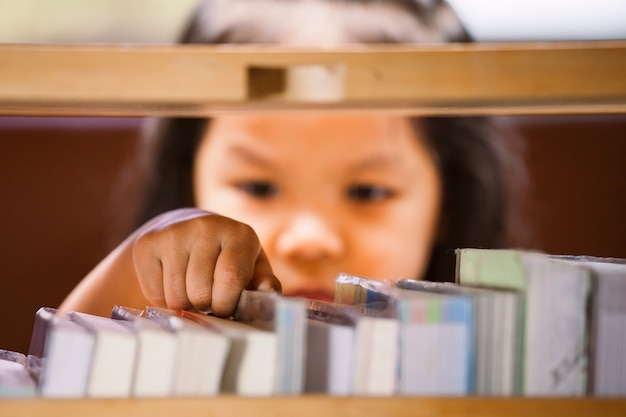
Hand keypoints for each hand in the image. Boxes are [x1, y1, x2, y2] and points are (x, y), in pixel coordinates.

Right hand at [132, 208, 280, 316]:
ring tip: (192, 292)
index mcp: (239, 234)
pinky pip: (155, 294)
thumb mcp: (253, 268)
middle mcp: (206, 226)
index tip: (226, 308)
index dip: (227, 303)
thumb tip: (267, 292)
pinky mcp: (147, 244)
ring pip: (176, 297)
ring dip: (185, 306)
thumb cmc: (226, 258)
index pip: (230, 277)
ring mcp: (174, 233)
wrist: (185, 230)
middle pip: (201, 292)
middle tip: (208, 300)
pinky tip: (173, 283)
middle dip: (205, 307)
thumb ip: (265, 284)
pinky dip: (164, 300)